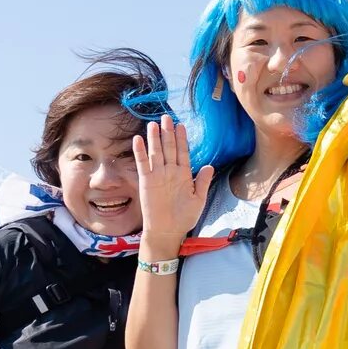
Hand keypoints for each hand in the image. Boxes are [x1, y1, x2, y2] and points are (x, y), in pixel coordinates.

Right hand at [131, 119, 212, 247]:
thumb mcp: (198, 200)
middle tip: (166, 117)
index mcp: (183, 175)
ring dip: (154, 138)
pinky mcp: (146, 181)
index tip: (181, 125)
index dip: (182, 139)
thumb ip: (202, 182)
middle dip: (168, 133)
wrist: (168, 231)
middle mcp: (170, 172)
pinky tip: (138, 139)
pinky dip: (140, 152)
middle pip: (169, 148)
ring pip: (156, 152)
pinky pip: (142, 164)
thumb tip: (209, 166)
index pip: (182, 152)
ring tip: (154, 124)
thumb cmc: (184, 217)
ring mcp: (157, 175)